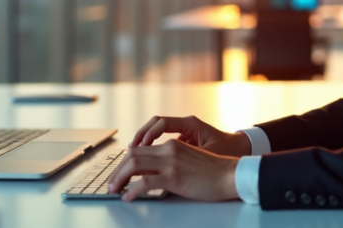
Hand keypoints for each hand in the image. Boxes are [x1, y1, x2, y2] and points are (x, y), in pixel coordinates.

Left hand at [107, 139, 239, 201]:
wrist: (230, 175)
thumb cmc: (213, 172)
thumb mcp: (188, 160)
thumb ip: (171, 163)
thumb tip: (151, 175)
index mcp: (172, 145)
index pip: (139, 149)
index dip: (124, 162)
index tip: (118, 174)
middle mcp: (169, 150)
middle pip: (132, 156)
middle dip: (117, 171)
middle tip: (111, 185)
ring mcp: (171, 163)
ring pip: (134, 165)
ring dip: (119, 179)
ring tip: (114, 191)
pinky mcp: (174, 177)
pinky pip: (145, 182)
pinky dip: (132, 191)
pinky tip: (128, 197)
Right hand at [129, 115, 250, 156]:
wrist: (240, 150)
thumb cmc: (228, 150)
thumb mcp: (207, 154)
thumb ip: (189, 157)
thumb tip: (167, 164)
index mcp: (190, 124)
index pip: (162, 122)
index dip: (148, 133)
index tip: (141, 146)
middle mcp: (185, 125)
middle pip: (155, 125)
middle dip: (140, 136)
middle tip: (130, 149)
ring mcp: (183, 132)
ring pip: (157, 133)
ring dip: (144, 142)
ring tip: (133, 156)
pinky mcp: (183, 141)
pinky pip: (163, 141)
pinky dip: (153, 148)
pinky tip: (146, 160)